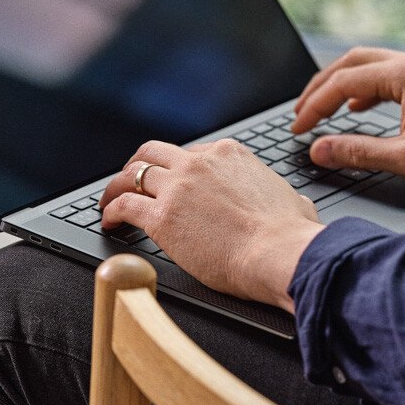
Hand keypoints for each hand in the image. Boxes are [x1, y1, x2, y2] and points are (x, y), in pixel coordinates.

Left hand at [99, 139, 323, 311]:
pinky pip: (124, 205)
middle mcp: (201, 162)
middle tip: (131, 180)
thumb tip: (295, 205)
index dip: (178, 168)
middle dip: (139, 165)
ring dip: (117, 186)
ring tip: (110, 200)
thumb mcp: (293, 201)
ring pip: (133, 174)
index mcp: (231, 154)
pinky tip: (109, 221)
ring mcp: (178, 187)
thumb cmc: (291, 235)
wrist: (280, 252)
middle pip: (154, 153)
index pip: (193, 152)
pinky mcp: (161, 216)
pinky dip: (111, 211)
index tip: (173, 181)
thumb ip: (284, 197)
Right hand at [292, 47, 404, 185]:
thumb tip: (320, 150)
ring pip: (372, 65)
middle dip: (322, 86)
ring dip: (343, 84)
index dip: (314, 105)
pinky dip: (367, 88)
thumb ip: (358, 152)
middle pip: (353, 61)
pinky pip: (391, 74)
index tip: (298, 127)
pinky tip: (360, 108)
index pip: (343, 81)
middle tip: (301, 111)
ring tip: (324, 109)